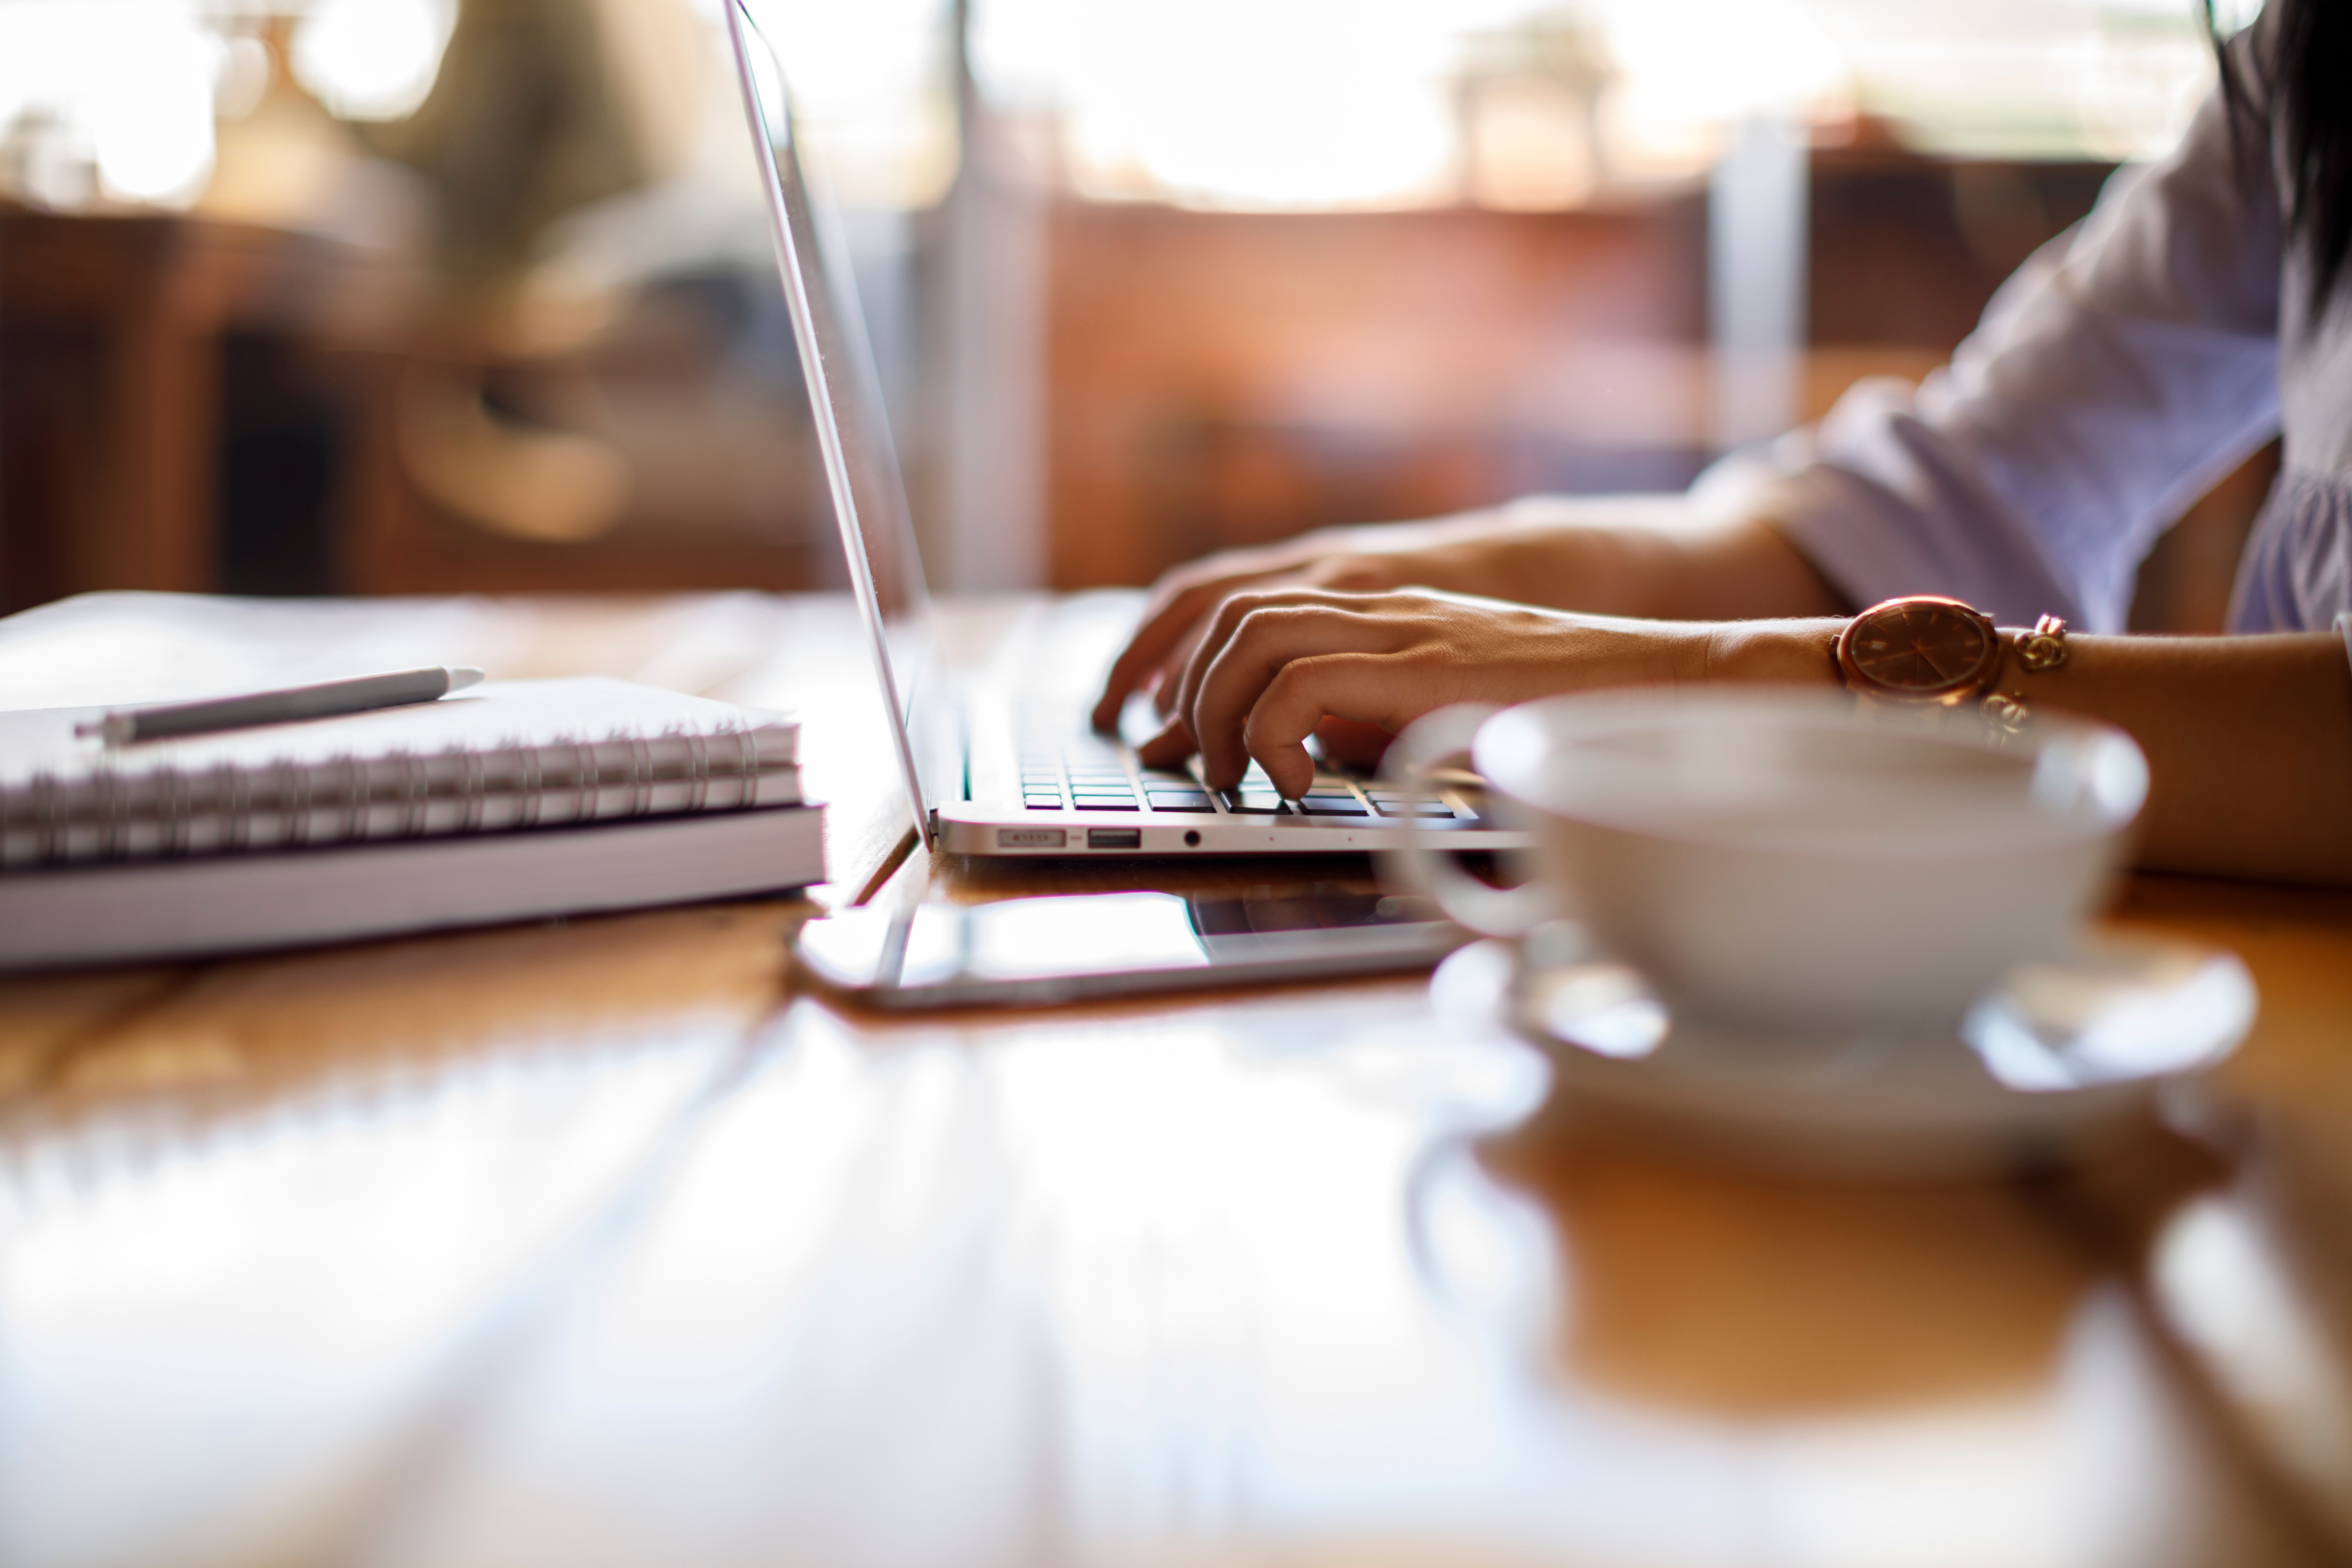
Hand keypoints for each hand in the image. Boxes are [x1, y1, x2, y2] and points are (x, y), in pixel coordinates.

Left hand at [1090, 498, 1848, 733]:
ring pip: (1248, 635)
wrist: (1664, 682)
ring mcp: (1400, 627)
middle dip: (1170, 682)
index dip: (1175, 653)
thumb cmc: (1567, 712)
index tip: (1152, 723)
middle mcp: (1379, 605)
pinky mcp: (1422, 664)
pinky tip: (1293, 786)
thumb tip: (1288, 761)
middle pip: (1225, 608)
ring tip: (1235, 777)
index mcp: (1378, 611)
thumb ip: (1369, 720)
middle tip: (1169, 757)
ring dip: (1218, 711)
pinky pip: (1299, 681)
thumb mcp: (1443, 712)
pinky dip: (1272, 735)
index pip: (1241, 598)